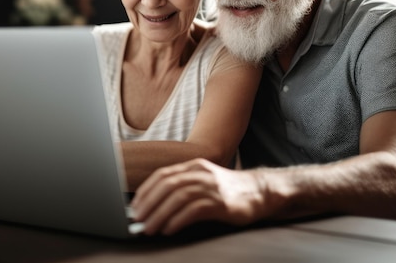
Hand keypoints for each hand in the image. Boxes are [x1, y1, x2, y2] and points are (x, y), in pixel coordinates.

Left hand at [131, 158, 263, 234]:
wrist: (260, 191)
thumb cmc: (228, 190)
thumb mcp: (204, 181)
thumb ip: (183, 188)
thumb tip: (154, 206)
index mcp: (194, 166)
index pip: (163, 175)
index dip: (146, 190)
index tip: (134, 206)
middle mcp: (201, 173)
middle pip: (168, 185)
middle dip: (149, 203)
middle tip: (137, 219)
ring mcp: (212, 186)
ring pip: (179, 197)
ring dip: (160, 213)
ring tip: (149, 228)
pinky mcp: (222, 202)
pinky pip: (194, 210)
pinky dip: (178, 220)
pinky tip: (169, 229)